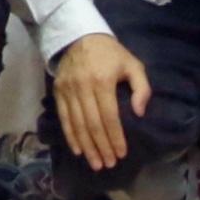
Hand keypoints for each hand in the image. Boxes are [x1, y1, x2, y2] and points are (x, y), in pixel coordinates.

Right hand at [51, 34, 155, 173]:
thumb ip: (141, 88)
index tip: (122, 153)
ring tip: (96, 163)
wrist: (79, 35)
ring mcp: (68, 90)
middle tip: (109, 164)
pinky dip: (70, 136)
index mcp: (103, 80)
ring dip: (87, 146)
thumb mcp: (133, 65)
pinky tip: (78, 150)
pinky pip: (64, 118)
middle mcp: (83, 87)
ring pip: (77, 124)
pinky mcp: (58, 91)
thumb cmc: (110, 54)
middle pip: (92, 124)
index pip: (109, 116)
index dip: (115, 137)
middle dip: (101, 147)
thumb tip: (140, 113)